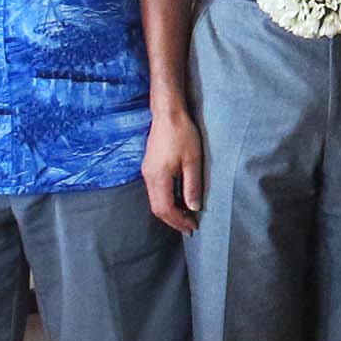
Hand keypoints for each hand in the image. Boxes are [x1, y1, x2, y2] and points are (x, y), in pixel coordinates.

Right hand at [142, 108, 206, 234]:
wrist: (167, 113)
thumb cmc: (182, 134)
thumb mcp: (192, 161)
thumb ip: (192, 186)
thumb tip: (194, 207)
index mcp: (158, 177)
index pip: (166, 209)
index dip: (178, 221)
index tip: (193, 227)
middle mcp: (149, 177)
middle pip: (157, 208)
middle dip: (173, 220)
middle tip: (189, 227)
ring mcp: (147, 172)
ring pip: (155, 201)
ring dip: (170, 211)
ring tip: (186, 216)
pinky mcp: (149, 167)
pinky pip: (155, 191)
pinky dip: (166, 201)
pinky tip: (179, 200)